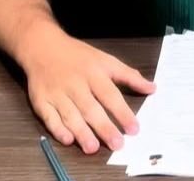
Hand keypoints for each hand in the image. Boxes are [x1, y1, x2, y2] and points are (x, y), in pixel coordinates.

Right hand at [23, 28, 155, 153]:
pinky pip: (49, 117)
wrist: (42, 46)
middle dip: (104, 127)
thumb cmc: (78, 56)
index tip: (134, 129)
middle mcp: (75, 84)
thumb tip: (152, 88)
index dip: (122, 112)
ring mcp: (57, 93)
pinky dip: (57, 128)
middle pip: (91, 108)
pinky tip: (67, 139)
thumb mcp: (106, 60)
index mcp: (93, 73)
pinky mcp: (41, 100)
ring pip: (70, 115)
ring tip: (93, 148)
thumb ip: (129, 76)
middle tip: (117, 145)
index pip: (110, 95)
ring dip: (81, 132)